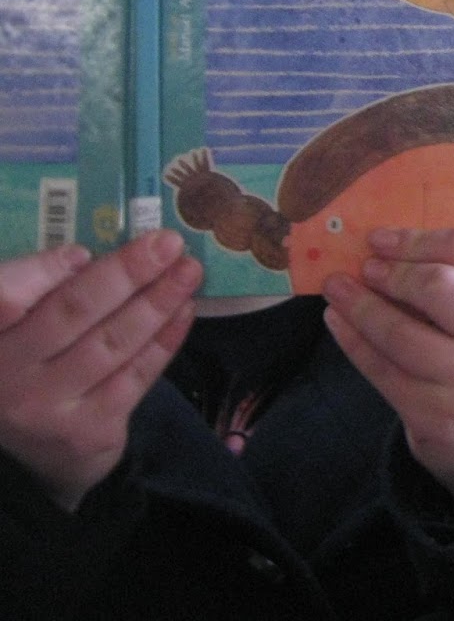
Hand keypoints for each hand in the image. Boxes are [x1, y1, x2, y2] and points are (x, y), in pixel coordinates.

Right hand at [0, 233, 201, 511]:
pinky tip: (184, 310)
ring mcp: (46, 408)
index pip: (4, 298)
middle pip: (72, 313)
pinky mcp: (87, 432)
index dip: (40, 271)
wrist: (30, 456)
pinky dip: (165, 339)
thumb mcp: (18, 329)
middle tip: (168, 243)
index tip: (85, 250)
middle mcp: (5, 375)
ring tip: (188, 270)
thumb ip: (39, 292)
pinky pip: (135, 376)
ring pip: (111, 343)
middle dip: (126, 273)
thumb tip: (83, 257)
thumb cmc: (28, 368)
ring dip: (158, 301)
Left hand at [322, 228, 453, 522]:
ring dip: (359, 304)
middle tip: (365, 267)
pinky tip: (337, 321)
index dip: (415, 239)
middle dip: (391, 271)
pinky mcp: (435, 416)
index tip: (379, 239)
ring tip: (336, 288)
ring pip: (399, 332)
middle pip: (438, 286)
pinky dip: (352, 340)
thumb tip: (386, 247)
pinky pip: (381, 370)